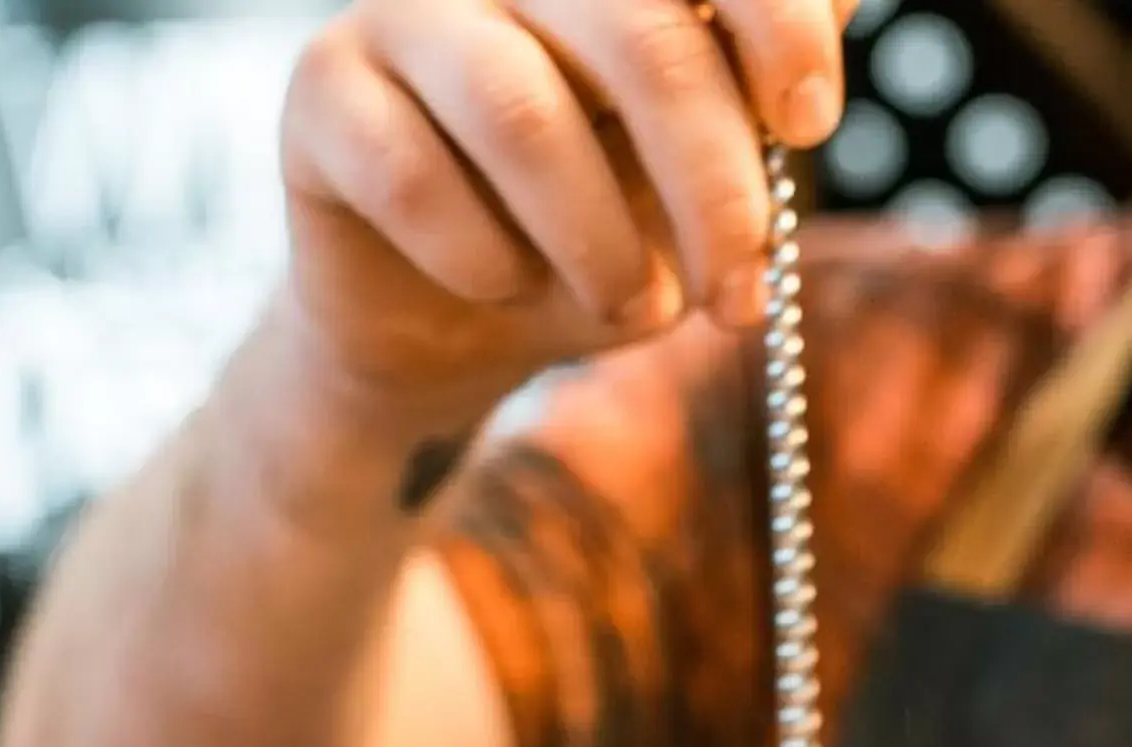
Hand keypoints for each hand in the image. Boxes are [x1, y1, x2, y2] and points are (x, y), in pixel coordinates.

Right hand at [277, 0, 845, 416]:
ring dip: (600, 243)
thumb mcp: (698, 180)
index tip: (811, 125)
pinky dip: (485, 261)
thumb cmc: (595, 237)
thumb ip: (751, 88)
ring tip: (637, 311)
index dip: (773, 21)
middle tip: (740, 294)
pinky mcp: (320, 92)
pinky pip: (415, 178)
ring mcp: (403, 14)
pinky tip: (505, 288)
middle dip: (710, 179)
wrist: (453, 331)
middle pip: (634, 32)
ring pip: (522, 113)